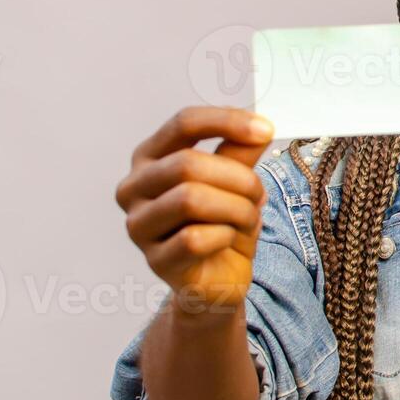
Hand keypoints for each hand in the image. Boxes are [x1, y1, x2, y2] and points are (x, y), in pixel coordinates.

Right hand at [115, 106, 273, 313]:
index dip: (226, 122)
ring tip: (246, 218)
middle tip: (258, 193)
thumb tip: (260, 126)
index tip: (266, 129)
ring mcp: (139, 225)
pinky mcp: (155, 260)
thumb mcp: (235, 180)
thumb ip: (241, 152)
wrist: (218, 278)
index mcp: (150, 157)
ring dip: (235, 208)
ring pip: (190, 200)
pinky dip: (225, 236)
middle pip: (187, 163)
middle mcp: (134, 187)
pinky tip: (228, 240)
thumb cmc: (220, 223)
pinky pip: (195, 239)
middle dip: (237, 177)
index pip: (183, 123)